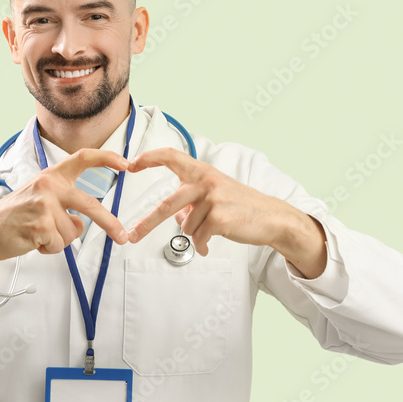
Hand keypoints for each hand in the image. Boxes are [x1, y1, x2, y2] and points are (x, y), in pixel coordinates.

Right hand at [0, 149, 129, 282]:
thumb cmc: (13, 218)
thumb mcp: (39, 200)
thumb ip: (64, 204)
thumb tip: (81, 223)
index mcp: (51, 176)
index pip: (82, 158)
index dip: (106, 159)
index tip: (126, 163)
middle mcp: (48, 186)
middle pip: (91, 205)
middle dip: (110, 224)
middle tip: (122, 237)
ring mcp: (44, 205)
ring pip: (72, 232)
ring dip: (59, 240)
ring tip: (37, 234)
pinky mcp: (40, 225)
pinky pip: (59, 244)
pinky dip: (49, 248)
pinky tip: (32, 240)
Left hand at [125, 148, 327, 277]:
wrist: (272, 218)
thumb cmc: (243, 207)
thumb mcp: (216, 194)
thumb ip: (193, 200)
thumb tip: (176, 215)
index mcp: (203, 172)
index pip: (171, 156)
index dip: (149, 157)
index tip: (130, 164)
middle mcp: (206, 182)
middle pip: (167, 205)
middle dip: (146, 224)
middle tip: (132, 235)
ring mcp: (212, 199)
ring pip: (186, 226)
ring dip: (196, 235)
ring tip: (211, 234)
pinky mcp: (218, 218)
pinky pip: (198, 238)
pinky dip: (202, 245)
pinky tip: (211, 244)